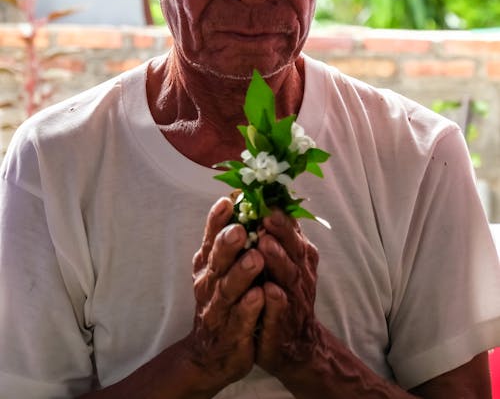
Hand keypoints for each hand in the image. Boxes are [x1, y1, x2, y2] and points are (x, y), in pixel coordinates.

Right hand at [188, 197, 263, 392]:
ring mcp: (218, 310)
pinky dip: (248, 308)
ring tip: (255, 258)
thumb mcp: (221, 267)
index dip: (217, 220)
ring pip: (228, 289)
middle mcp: (209, 283)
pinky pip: (240, 320)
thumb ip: (228, 238)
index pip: (211, 237)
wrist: (212, 355)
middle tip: (241, 228)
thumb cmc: (222, 300)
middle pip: (217, 260)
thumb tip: (241, 198)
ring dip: (241, 273)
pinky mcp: (232, 334)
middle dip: (228, 243)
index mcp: (208, 264)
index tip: (228, 200)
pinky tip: (259, 296)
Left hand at [255, 209, 321, 378]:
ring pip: (287, 277)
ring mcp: (293, 299)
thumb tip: (268, 198)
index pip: (292, 230)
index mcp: (298, 256)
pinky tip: (270, 292)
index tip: (267, 198)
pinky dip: (276, 302)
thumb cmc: (284, 293)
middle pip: (293, 249)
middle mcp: (299, 274)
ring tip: (263, 245)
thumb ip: (281, 234)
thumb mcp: (287, 261)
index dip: (281, 215)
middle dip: (281, 233)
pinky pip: (280, 312)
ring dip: (277, 260)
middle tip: (266, 216)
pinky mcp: (282, 325)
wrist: (296, 346)